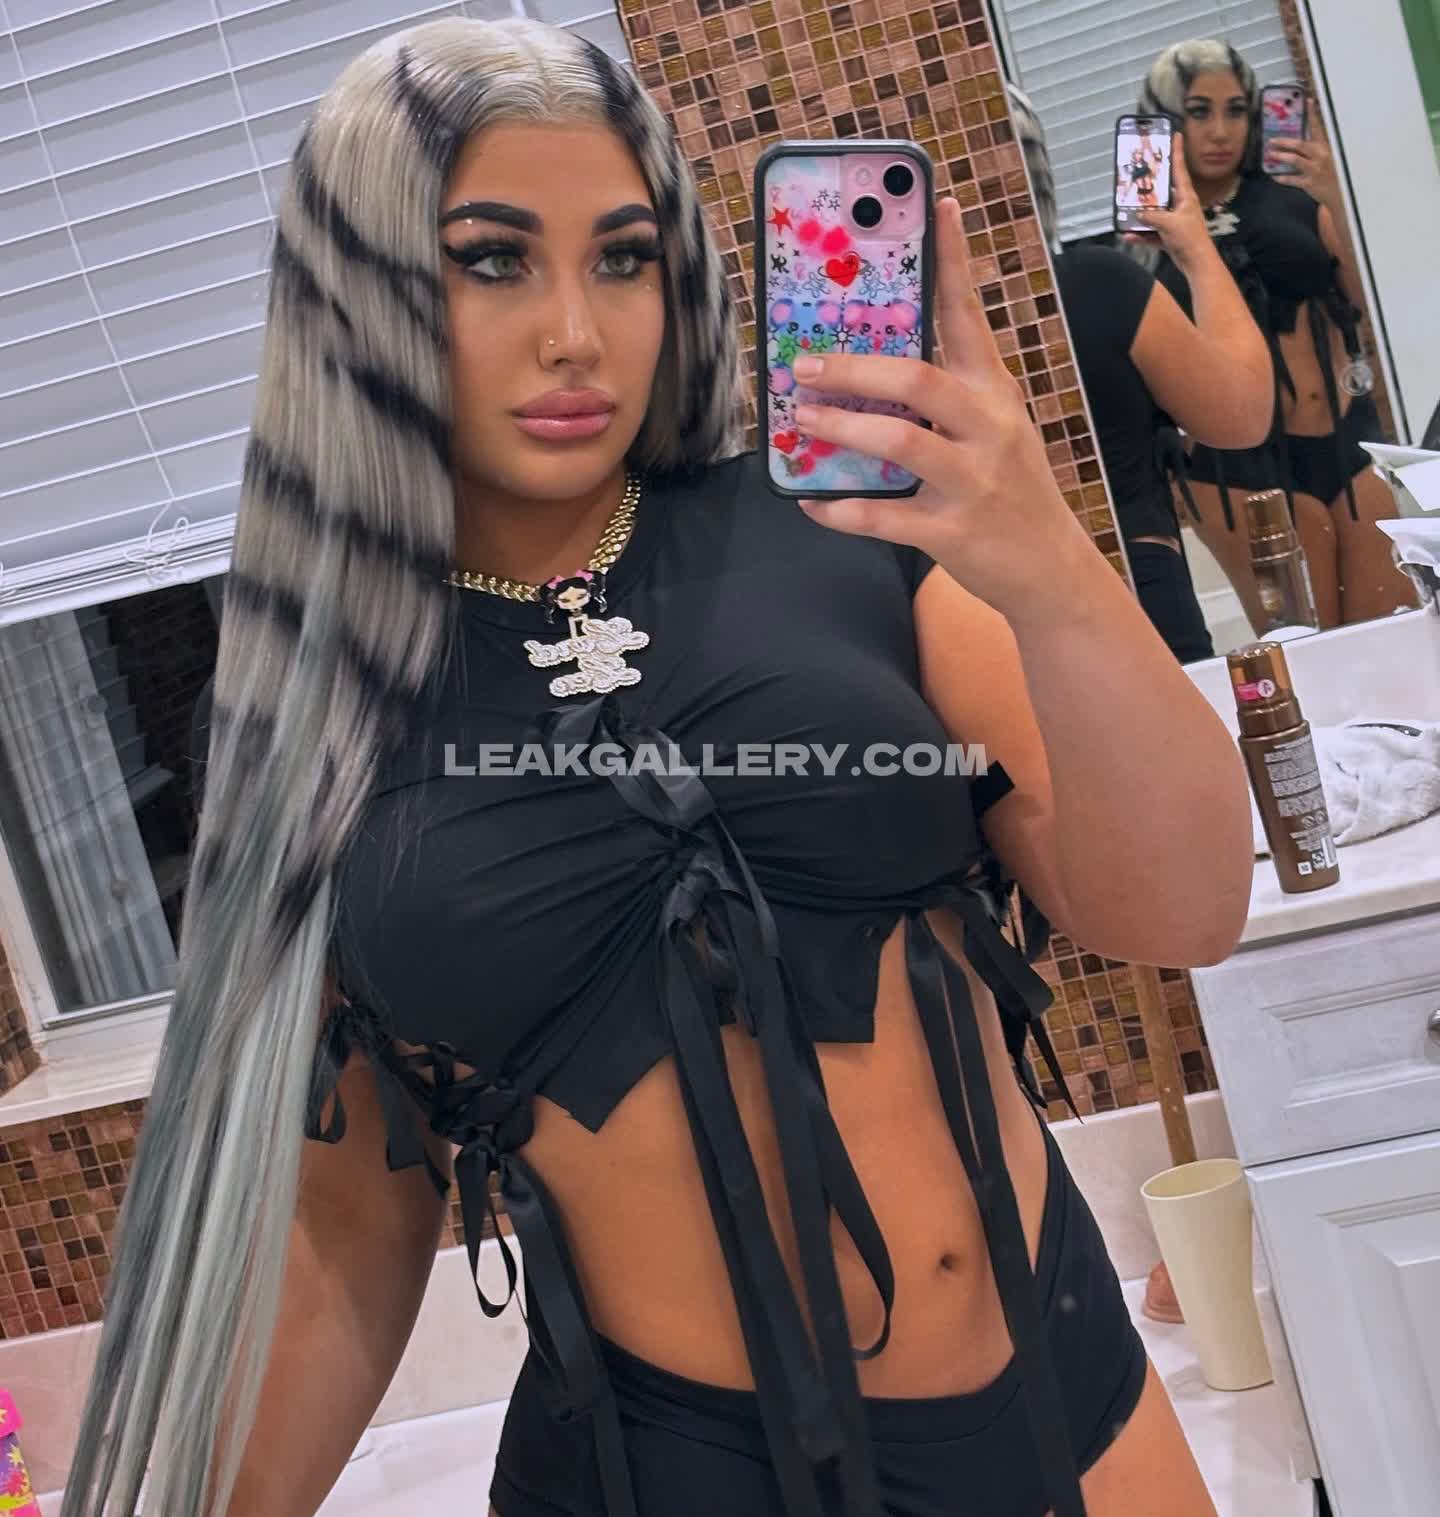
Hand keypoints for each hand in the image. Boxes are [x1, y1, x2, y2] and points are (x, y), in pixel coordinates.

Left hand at [790, 196, 1094, 619]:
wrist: (1051, 570)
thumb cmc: (1009, 491)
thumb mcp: (994, 432)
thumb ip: (947, 399)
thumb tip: (867, 370)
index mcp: (994, 392)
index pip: (969, 315)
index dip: (952, 261)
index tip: (938, 206)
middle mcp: (988, 428)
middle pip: (917, 379)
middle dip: (853, 369)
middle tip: (802, 364)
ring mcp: (972, 481)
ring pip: (900, 442)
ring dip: (840, 429)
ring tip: (800, 418)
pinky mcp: (953, 532)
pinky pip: (883, 518)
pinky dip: (840, 510)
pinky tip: (811, 501)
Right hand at [1128, 140, 1209, 270]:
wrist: (1197, 263)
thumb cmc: (1190, 239)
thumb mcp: (1169, 223)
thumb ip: (1151, 216)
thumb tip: (1137, 212)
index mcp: (1186, 196)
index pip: (1180, 169)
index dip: (1177, 151)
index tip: (1176, 134)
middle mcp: (1180, 205)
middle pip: (1163, 190)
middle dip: (1151, 184)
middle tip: (1140, 173)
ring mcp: (1175, 221)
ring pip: (1155, 212)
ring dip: (1142, 214)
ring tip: (1127, 210)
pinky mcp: (1170, 236)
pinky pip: (1152, 232)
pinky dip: (1142, 234)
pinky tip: (1129, 236)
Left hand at [1266, 106, 1341, 206]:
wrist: (1343, 193)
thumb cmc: (1337, 174)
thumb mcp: (1332, 157)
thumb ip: (1319, 149)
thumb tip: (1305, 142)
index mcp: (1326, 147)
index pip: (1319, 127)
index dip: (1313, 114)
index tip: (1308, 101)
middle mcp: (1320, 156)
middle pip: (1300, 145)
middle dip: (1284, 142)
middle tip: (1272, 140)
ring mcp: (1314, 169)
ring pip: (1295, 160)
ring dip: (1281, 157)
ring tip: (1271, 155)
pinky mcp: (1309, 183)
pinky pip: (1292, 180)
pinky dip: (1282, 178)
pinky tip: (1274, 176)